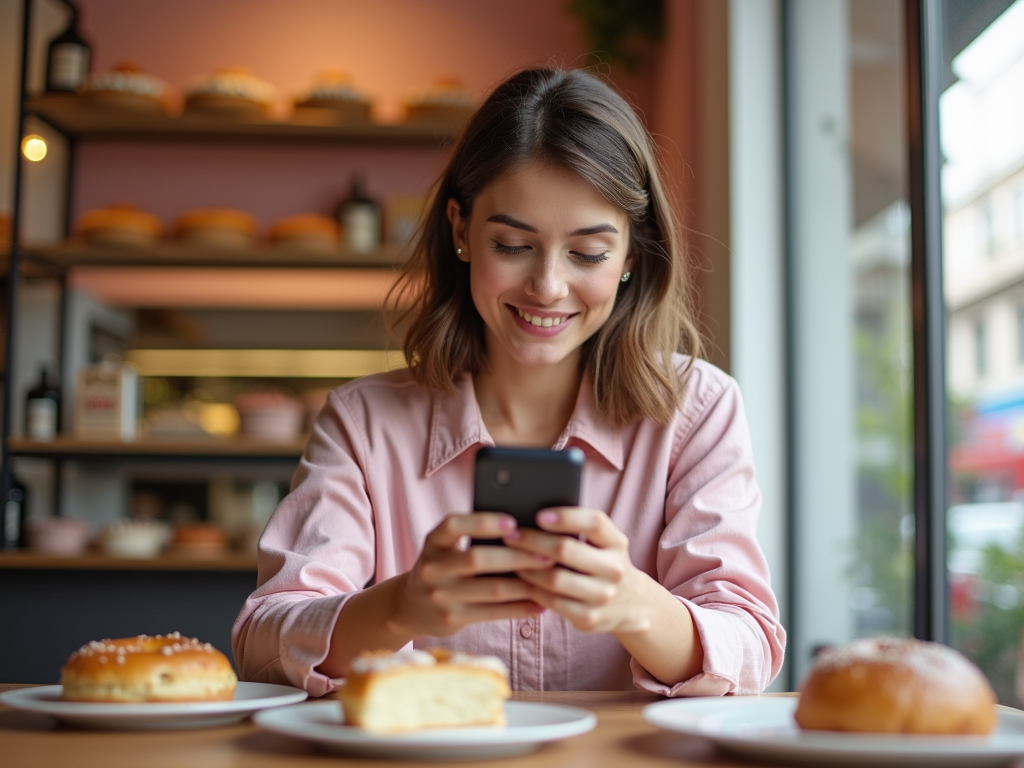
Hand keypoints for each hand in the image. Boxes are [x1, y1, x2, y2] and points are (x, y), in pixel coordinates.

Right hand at [391, 513, 551, 637]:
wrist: (411, 606)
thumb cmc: (444, 568)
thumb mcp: (446, 548)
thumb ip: (473, 539)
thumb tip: (525, 532)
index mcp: (433, 542)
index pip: (454, 525)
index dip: (483, 523)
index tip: (513, 523)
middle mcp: (433, 568)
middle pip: (478, 559)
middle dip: (517, 556)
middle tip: (548, 554)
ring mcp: (440, 596)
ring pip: (491, 589)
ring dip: (525, 585)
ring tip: (552, 578)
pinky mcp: (451, 619)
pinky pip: (492, 613)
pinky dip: (519, 608)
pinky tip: (540, 604)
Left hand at [505, 508, 657, 634]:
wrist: (632, 604)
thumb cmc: (603, 563)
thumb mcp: (604, 543)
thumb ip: (581, 529)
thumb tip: (535, 515)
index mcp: (617, 543)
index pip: (594, 523)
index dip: (566, 517)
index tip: (539, 515)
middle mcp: (614, 569)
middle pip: (567, 550)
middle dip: (533, 541)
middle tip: (510, 535)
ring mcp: (603, 596)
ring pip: (555, 579)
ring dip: (527, 567)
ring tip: (509, 557)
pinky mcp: (589, 618)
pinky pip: (552, 602)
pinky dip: (532, 589)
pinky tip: (520, 580)